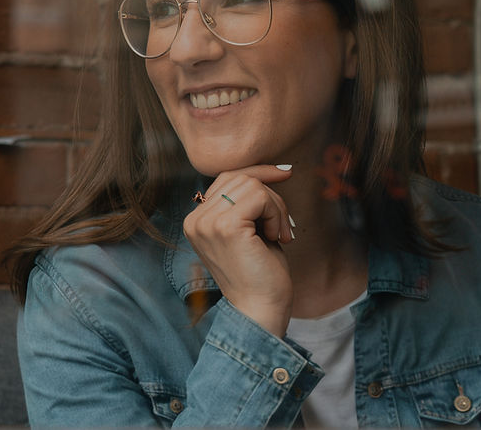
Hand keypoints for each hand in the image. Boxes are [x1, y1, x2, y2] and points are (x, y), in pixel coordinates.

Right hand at [183, 164, 294, 336]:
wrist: (260, 310)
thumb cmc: (260, 273)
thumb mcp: (250, 230)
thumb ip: (248, 202)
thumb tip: (272, 169)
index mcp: (196, 220)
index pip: (227, 177)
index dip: (258, 172)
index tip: (285, 172)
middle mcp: (195, 220)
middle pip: (240, 178)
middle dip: (272, 196)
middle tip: (282, 228)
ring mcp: (207, 223)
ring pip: (252, 185)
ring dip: (276, 207)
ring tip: (279, 234)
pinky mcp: (226, 227)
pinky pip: (260, 196)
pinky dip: (276, 213)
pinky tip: (278, 237)